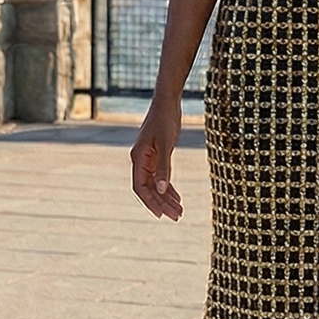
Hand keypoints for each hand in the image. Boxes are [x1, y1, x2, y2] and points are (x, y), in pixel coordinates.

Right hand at [131, 99, 182, 220]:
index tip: (161, 215)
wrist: (167, 101)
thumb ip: (164, 167)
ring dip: (167, 198)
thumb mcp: (166, 144)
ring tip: (180, 211)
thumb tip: (163, 189)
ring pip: (156, 184)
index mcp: (138, 158)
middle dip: (162, 204)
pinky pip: (161, 177)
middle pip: (149, 189)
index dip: (150, 202)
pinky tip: (178, 197)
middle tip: (177, 217)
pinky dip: (169, 187)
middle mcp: (140, 160)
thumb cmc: (165, 119)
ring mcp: (149, 158)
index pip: (140, 187)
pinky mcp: (157, 155)